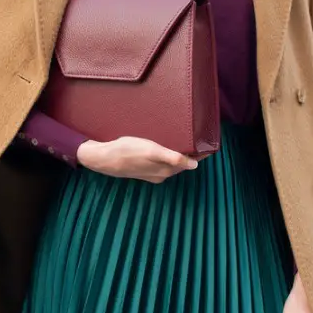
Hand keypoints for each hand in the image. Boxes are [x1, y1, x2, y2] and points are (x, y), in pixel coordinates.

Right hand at [76, 137, 198, 182]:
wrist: (104, 158)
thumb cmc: (127, 152)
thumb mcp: (152, 151)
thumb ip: (173, 158)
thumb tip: (195, 165)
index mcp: (166, 170)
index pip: (189, 162)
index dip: (199, 154)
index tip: (208, 144)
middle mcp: (161, 173)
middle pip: (181, 163)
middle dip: (191, 154)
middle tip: (200, 139)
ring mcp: (152, 172)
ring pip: (171, 163)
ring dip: (179, 154)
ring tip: (187, 141)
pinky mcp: (143, 168)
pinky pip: (161, 162)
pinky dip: (168, 155)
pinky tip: (165, 146)